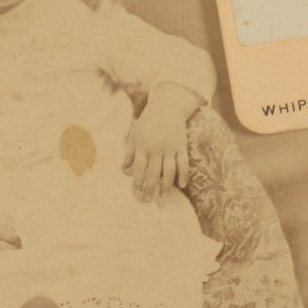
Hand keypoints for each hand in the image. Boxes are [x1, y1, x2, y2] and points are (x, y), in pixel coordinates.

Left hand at [122, 84, 198, 200]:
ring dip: (166, 186)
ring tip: (163, 197)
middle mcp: (156, 148)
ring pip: (169, 171)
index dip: (137, 184)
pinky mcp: (182, 146)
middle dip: (149, 189)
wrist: (167, 106)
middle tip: (147, 201)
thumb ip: (130, 153)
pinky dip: (184, 174)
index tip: (136, 195)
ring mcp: (170, 148)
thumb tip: (123, 171)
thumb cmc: (148, 122)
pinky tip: (182, 185)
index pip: (138, 169)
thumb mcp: (135, 135)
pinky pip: (184, 163)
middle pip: (153, 173)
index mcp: (142, 146)